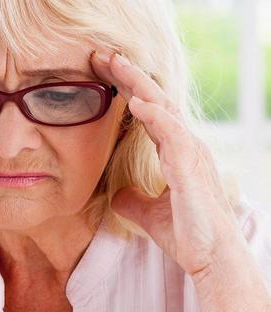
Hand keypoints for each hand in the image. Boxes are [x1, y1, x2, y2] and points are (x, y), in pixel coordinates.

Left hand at [89, 48, 241, 282]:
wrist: (211, 258)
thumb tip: (116, 196)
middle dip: (129, 75)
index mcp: (176, 151)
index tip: (101, 70)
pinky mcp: (191, 169)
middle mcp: (185, 145)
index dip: (126, 88)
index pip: (149, 110)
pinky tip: (137, 102)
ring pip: (164, 108)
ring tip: (115, 64)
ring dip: (139, 84)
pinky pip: (172, 134)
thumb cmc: (188, 235)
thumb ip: (133, 200)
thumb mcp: (149, 214)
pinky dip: (155, 116)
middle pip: (155, 99)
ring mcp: (190, 154)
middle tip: (101, 53)